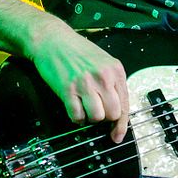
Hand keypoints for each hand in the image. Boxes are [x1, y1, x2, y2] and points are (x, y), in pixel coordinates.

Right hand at [26, 22, 130, 141]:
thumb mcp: (103, 62)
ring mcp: (85, 84)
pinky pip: (76, 116)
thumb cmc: (78, 51)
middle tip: (96, 110)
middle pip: (112, 114)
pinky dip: (76, 117)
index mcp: (116, 70)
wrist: (53, 40)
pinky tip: (73, 106)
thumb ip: (112, 82)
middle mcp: (103, 77)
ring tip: (84, 107)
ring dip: (90, 118)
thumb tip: (117, 110)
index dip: (122, 125)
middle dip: (105, 118)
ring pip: (96, 117)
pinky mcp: (67, 90)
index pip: (125, 104)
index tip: (117, 136)